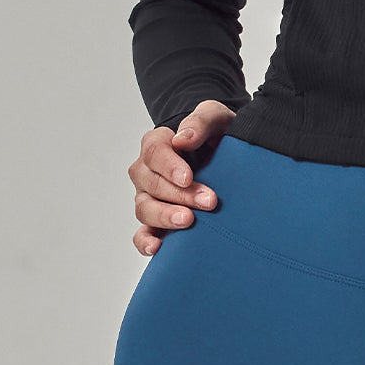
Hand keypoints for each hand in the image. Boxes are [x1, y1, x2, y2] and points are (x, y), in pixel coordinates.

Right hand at [127, 99, 235, 256]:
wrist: (222, 156)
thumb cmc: (216, 134)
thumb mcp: (215, 117)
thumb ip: (201, 120)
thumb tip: (183, 138)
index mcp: (157, 144)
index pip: (154, 152)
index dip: (169, 166)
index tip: (188, 177)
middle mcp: (146, 171)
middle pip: (151, 184)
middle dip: (180, 194)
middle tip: (209, 201)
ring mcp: (148, 197)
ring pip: (144, 208)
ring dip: (165, 216)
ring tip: (187, 221)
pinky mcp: (155, 221)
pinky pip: (142, 234)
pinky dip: (146, 242)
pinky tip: (157, 248)